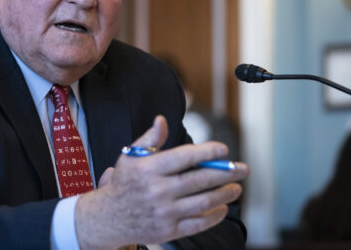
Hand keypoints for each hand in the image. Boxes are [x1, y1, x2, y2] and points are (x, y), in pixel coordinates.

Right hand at [75, 115, 248, 248]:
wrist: (108, 217)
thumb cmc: (124, 183)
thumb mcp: (130, 157)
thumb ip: (150, 139)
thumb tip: (162, 120)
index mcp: (149, 169)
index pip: (184, 157)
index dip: (207, 152)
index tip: (223, 149)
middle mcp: (157, 190)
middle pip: (200, 180)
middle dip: (226, 173)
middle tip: (242, 169)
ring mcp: (164, 212)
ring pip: (203, 203)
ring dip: (225, 195)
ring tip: (236, 188)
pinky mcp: (168, 230)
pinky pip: (198, 223)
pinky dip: (214, 216)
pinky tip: (222, 208)